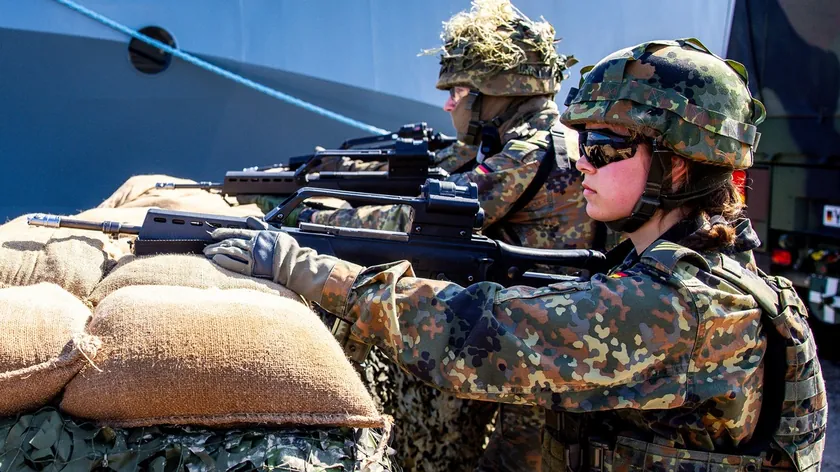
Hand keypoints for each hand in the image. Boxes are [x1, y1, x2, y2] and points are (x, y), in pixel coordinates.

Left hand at [203, 217, 338, 303]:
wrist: (294, 263)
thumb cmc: (287, 249)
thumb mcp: (274, 232)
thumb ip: (260, 226)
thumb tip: (249, 219)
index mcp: (258, 235)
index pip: (236, 232)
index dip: (223, 231)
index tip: (214, 234)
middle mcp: (253, 244)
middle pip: (230, 242)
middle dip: (216, 244)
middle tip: (206, 247)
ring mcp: (253, 257)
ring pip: (230, 252)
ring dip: (217, 252)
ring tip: (208, 254)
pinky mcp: (253, 269)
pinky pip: (235, 264)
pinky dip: (225, 261)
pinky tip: (216, 260)